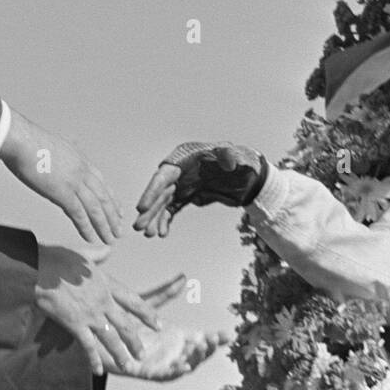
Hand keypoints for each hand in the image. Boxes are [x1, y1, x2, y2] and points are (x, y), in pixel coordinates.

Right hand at [0, 110, 122, 244]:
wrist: (22, 139)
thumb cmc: (31, 142)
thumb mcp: (58, 146)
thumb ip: (66, 154)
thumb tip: (67, 153)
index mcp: (82, 162)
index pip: (103, 185)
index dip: (112, 200)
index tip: (119, 212)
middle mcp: (83, 173)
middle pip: (104, 198)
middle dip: (113, 217)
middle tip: (119, 231)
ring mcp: (75, 183)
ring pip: (96, 209)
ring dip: (104, 226)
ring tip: (111, 240)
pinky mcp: (62, 192)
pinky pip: (78, 214)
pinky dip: (86, 227)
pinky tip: (91, 238)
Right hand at [34, 244, 161, 374]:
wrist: (39, 269)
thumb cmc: (57, 259)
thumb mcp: (83, 253)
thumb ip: (98, 254)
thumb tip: (108, 249)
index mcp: (107, 283)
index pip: (134, 301)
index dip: (147, 314)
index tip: (158, 324)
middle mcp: (104, 301)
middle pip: (125, 324)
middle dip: (135, 341)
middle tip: (142, 355)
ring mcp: (91, 314)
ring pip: (112, 338)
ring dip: (121, 354)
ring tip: (129, 366)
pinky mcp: (75, 324)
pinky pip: (88, 346)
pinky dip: (94, 359)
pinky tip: (99, 370)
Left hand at [110, 273, 231, 379]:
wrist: (98, 334)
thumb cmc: (121, 320)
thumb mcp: (146, 304)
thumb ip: (165, 293)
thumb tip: (182, 277)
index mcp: (176, 336)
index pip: (201, 338)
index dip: (215, 338)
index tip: (227, 334)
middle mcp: (171, 351)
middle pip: (197, 354)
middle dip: (208, 349)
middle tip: (214, 339)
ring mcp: (160, 362)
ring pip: (184, 366)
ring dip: (194, 360)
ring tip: (201, 348)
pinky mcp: (145, 372)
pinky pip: (163, 375)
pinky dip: (175, 372)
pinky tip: (183, 365)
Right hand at [134, 142, 267, 237]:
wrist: (250, 174)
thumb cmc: (241, 160)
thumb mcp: (237, 155)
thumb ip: (230, 156)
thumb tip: (229, 163)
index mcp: (184, 158)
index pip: (164, 176)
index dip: (151, 191)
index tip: (142, 208)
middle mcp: (180, 172)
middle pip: (160, 192)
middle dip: (150, 210)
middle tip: (139, 227)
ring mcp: (183, 184)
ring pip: (164, 203)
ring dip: (155, 218)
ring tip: (148, 234)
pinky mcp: (188, 196)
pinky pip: (173, 210)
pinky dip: (166, 221)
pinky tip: (162, 233)